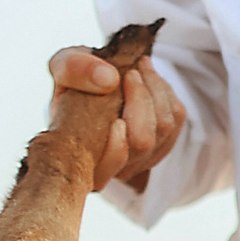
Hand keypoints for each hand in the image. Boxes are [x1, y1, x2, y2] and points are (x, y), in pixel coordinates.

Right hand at [48, 46, 186, 191]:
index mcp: (82, 160)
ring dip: (154, 90)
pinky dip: (165, 91)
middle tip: (130, 72)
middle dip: (140, 100)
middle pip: (141, 143)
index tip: (116, 119)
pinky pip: (176, 118)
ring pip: (163, 128)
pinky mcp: (163, 142)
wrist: (93, 81)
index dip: (116, 150)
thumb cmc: (75, 81)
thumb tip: (109, 80)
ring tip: (139, 67)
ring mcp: (141, 159)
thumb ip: (74, 69)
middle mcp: (114, 168)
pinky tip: (149, 77)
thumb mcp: (63, 66)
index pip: (103, 174)